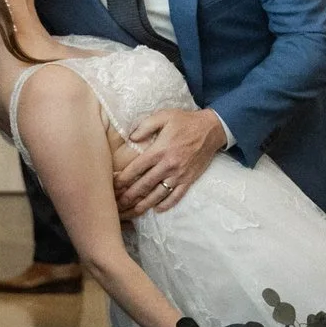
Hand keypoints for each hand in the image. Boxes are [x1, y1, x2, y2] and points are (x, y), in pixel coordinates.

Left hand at [113, 107, 227, 218]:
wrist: (211, 130)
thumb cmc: (185, 121)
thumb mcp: (163, 116)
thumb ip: (145, 126)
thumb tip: (131, 138)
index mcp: (159, 150)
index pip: (136, 168)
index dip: (123, 178)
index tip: (114, 185)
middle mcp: (168, 165)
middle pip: (145, 184)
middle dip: (130, 195)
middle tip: (118, 204)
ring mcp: (179, 175)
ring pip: (158, 194)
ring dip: (145, 204)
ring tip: (133, 211)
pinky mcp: (189, 180)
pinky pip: (176, 196)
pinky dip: (166, 204)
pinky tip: (157, 209)